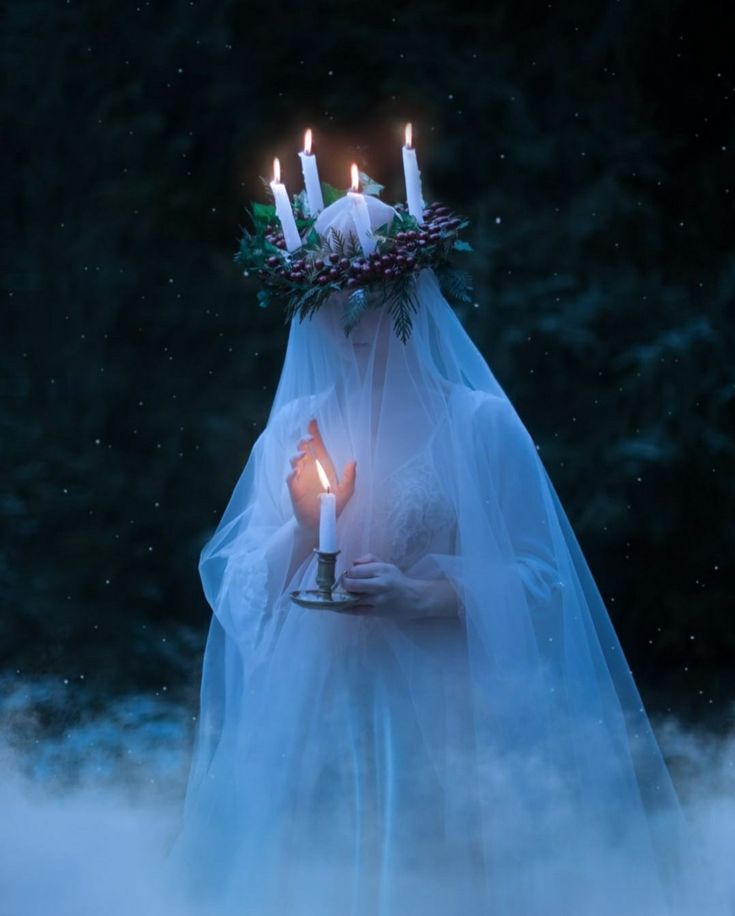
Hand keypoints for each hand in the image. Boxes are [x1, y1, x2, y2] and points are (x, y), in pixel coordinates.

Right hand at [286, 417, 356, 534]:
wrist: (320, 523)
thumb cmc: (333, 505)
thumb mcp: (346, 491)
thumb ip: (350, 477)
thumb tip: (353, 461)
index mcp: (323, 466)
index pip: (317, 446)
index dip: (314, 433)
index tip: (313, 421)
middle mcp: (310, 468)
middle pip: (304, 449)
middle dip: (305, 442)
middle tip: (308, 440)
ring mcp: (301, 477)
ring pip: (295, 461)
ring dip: (298, 456)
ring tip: (303, 455)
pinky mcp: (294, 489)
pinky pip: (291, 478)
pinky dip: (292, 474)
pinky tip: (295, 472)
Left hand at [341, 553, 426, 617]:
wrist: (415, 599)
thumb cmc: (398, 581)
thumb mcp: (387, 565)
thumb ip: (369, 560)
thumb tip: (353, 562)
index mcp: (381, 570)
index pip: (355, 570)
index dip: (348, 573)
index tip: (347, 575)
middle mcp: (379, 584)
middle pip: (352, 584)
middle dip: (343, 584)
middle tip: (344, 585)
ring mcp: (378, 600)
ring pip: (352, 598)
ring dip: (343, 597)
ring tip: (340, 595)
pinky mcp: (376, 612)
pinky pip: (356, 611)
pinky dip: (345, 609)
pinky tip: (337, 607)